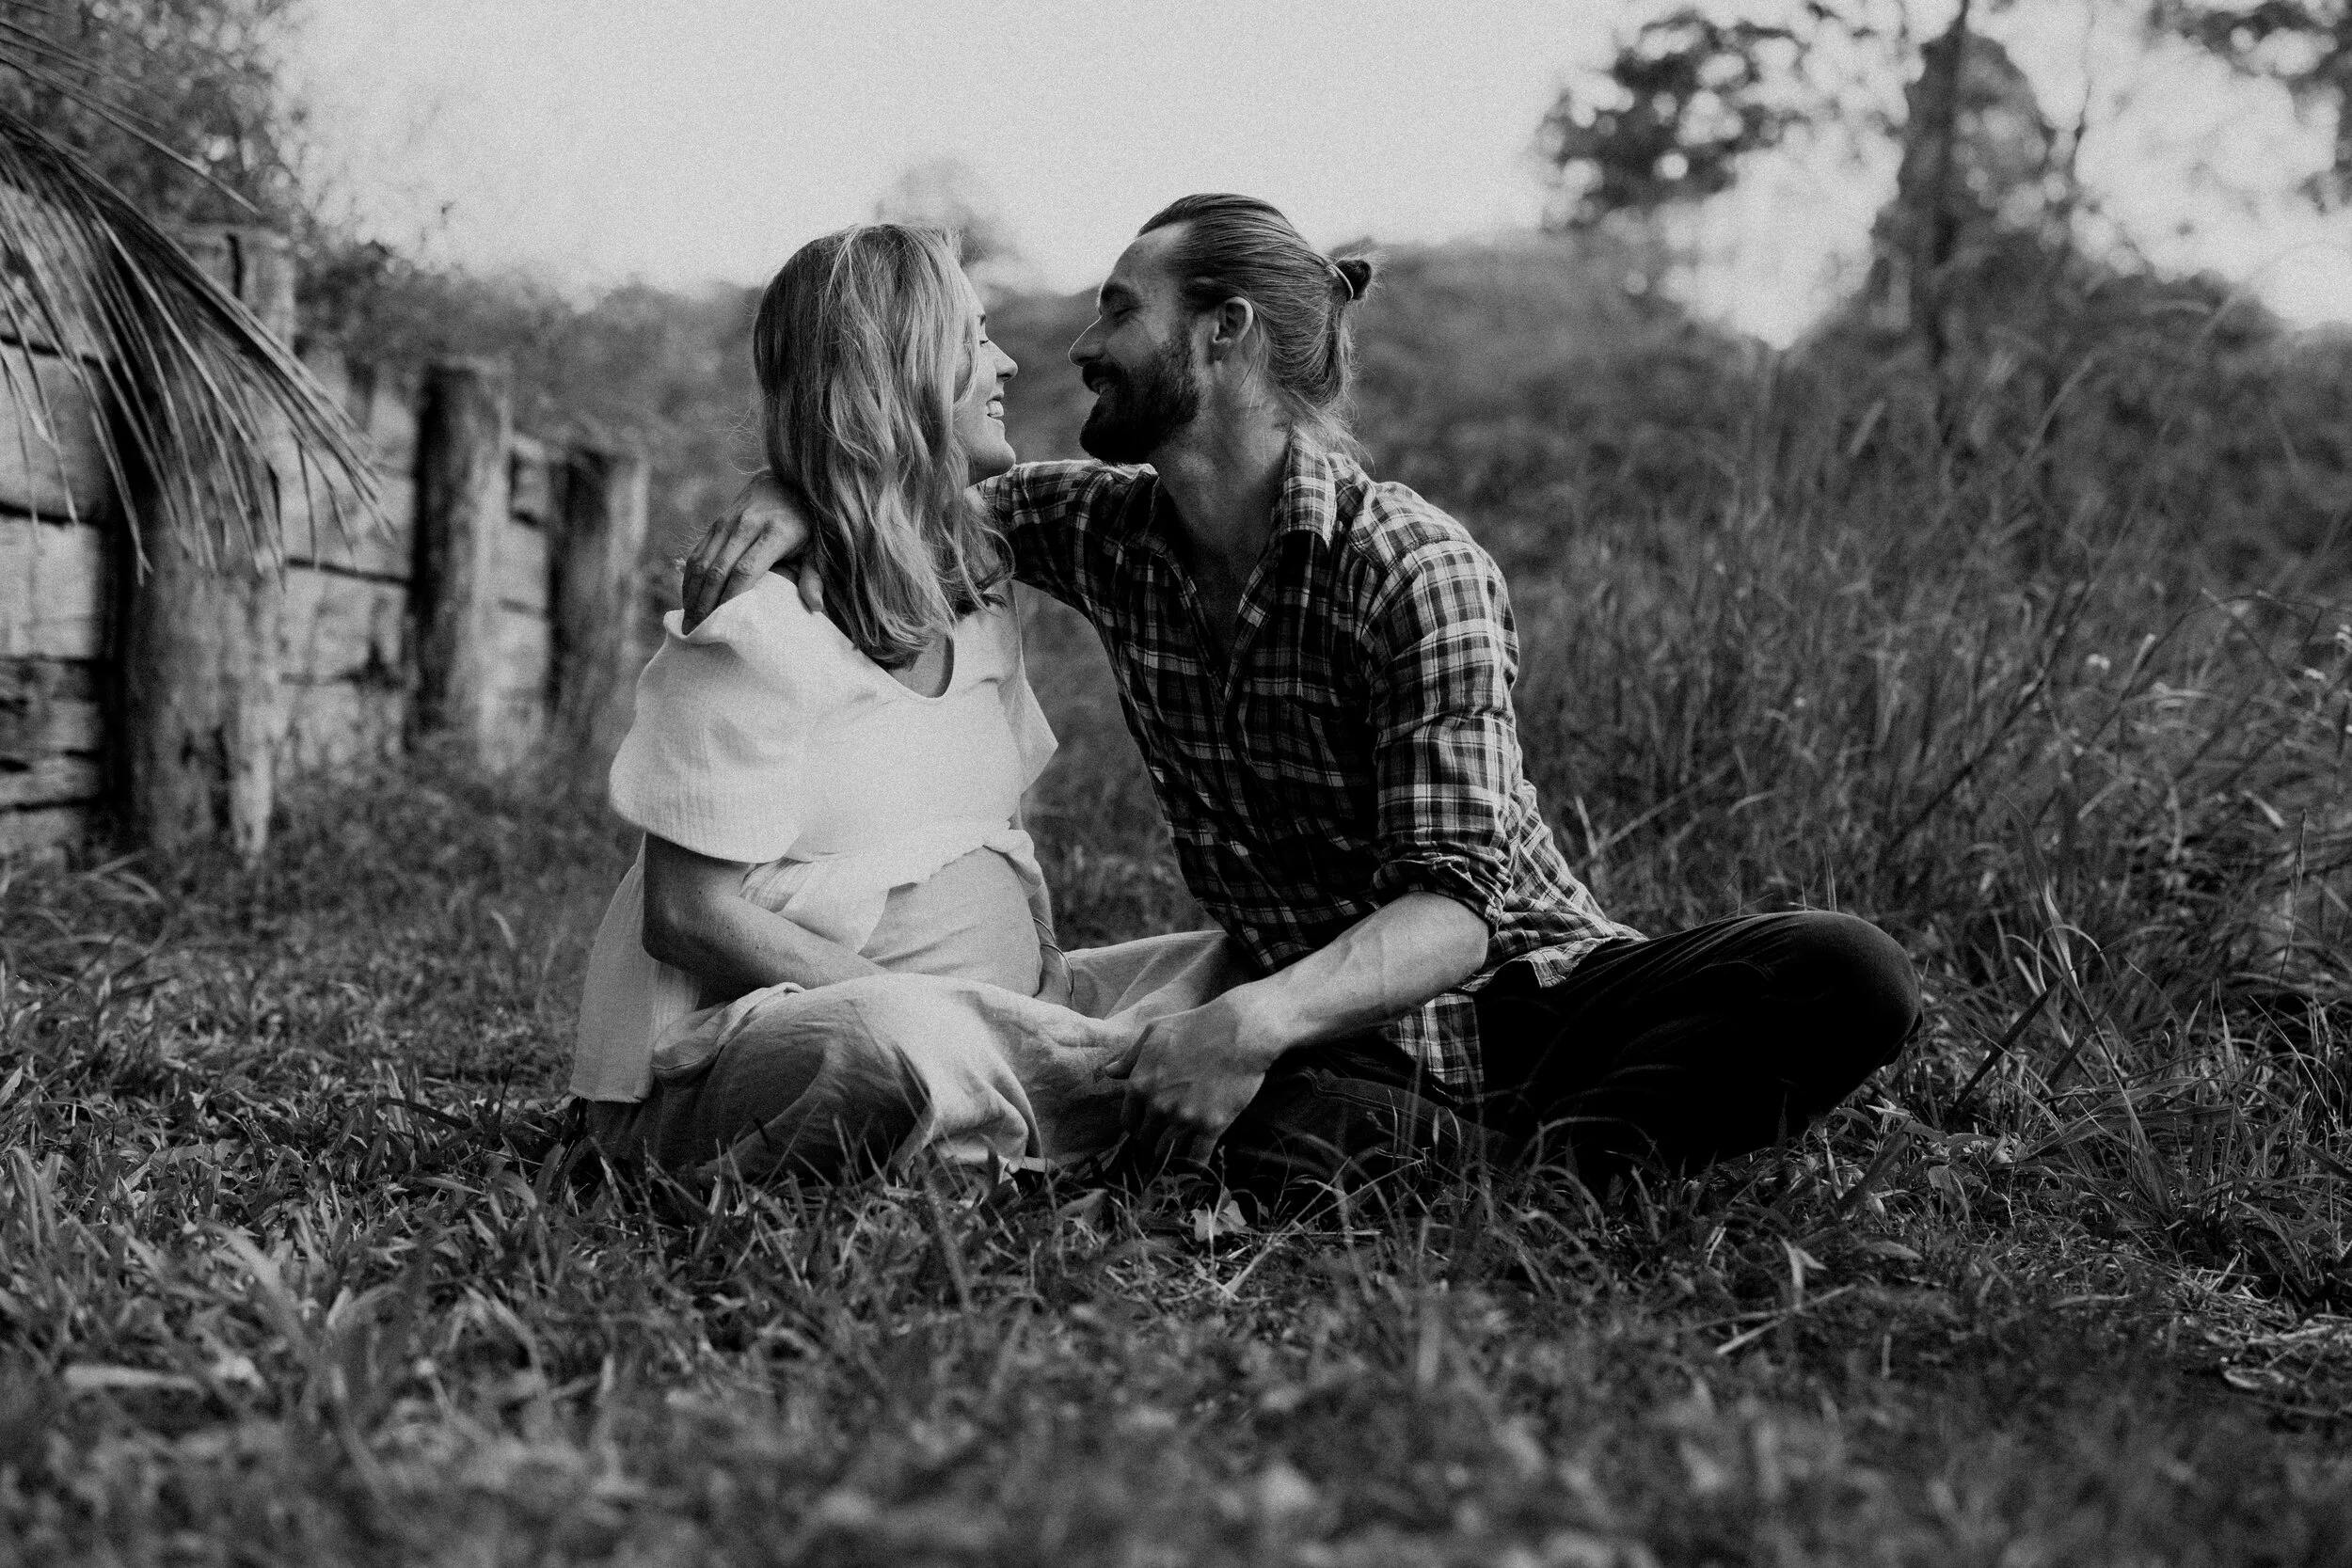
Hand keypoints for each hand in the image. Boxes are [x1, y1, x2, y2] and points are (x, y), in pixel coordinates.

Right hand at [680, 472, 821, 630]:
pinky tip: (688, 600)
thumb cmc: (806, 522)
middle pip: (718, 570)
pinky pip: (697, 554)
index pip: (745, 571)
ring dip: (692, 594)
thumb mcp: (817, 547)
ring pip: (702, 562)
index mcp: (775, 532)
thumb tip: (816, 607)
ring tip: (688, 622)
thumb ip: (814, 575)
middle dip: (705, 604)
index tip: (722, 624)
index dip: (730, 598)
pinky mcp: (716, 523)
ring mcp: (728, 522)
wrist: (785, 481)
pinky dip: (690, 579)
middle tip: (696, 632)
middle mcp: (747, 525)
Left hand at [1100, 990, 1289, 1171]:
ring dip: (1170, 1155)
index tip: (1147, 1126)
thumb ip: (1130, 1057)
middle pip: (1145, 1140)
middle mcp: (1158, 1105)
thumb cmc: (1196, 1026)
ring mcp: (1184, 1118)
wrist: (1240, 1032)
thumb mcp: (1156, 1032)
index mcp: (1140, 1084)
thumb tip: (1109, 1072)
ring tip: (1176, 1155)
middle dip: (1152, 1140)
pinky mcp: (1211, 1126)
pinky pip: (1195, 1159)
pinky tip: (1194, 1163)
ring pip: (1166, 1153)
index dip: (1137, 1125)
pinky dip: (1192, 1166)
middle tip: (1163, 1139)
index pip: (1128, 1121)